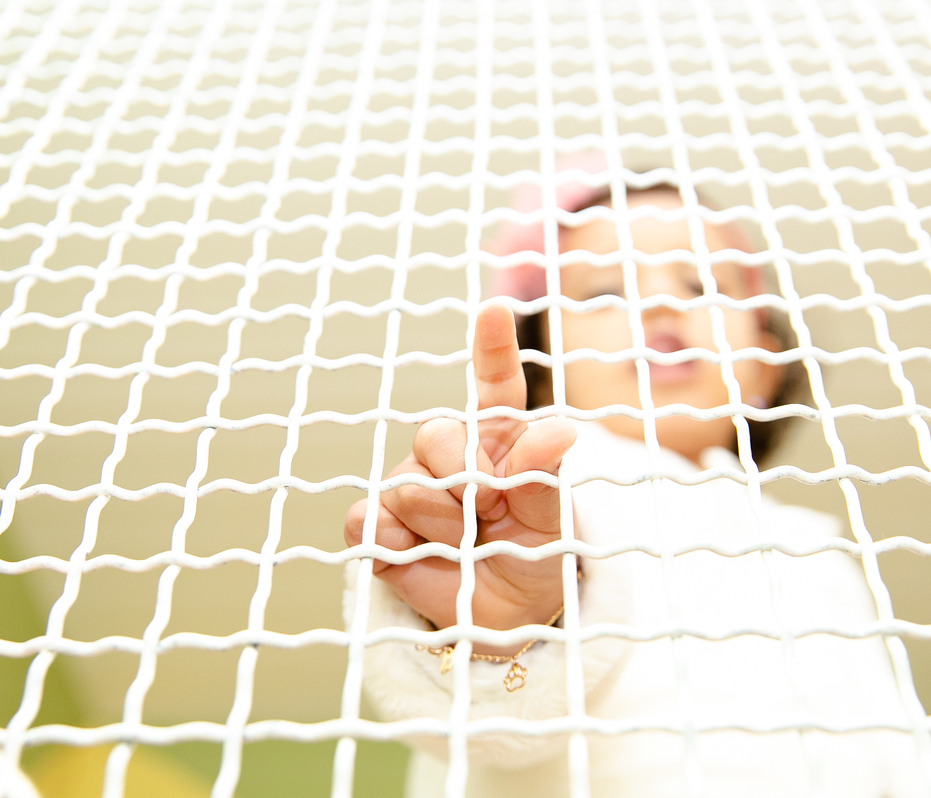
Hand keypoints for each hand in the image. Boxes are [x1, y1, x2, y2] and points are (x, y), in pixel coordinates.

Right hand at [344, 304, 575, 654]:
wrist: (510, 619)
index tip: (495, 311)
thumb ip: (543, 479)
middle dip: (466, 481)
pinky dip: (395, 544)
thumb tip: (560, 431)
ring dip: (443, 526)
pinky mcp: (378, 526)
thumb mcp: (552, 523)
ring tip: (466, 546)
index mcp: (500, 440)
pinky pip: (370, 520)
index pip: (495, 385)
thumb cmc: (536, 557)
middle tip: (491, 517)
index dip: (492, 346)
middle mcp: (451, 453)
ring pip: (407, 485)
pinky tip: (418, 556)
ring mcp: (409, 486)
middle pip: (436, 435)